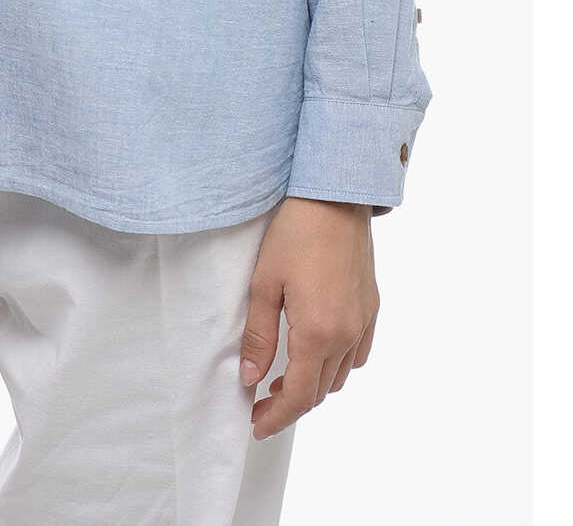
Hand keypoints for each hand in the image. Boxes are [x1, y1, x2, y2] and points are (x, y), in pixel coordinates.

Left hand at [240, 196, 379, 439]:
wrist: (335, 198)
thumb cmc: (294, 234)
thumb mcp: (263, 283)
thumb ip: (258, 335)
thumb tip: (250, 378)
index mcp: (317, 333)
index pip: (298, 395)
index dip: (276, 416)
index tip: (256, 424)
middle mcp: (347, 334)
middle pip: (320, 391)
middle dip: (291, 404)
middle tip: (261, 401)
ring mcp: (364, 321)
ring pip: (341, 375)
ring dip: (314, 385)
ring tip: (284, 378)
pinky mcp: (372, 307)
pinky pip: (358, 353)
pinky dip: (338, 365)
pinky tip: (317, 352)